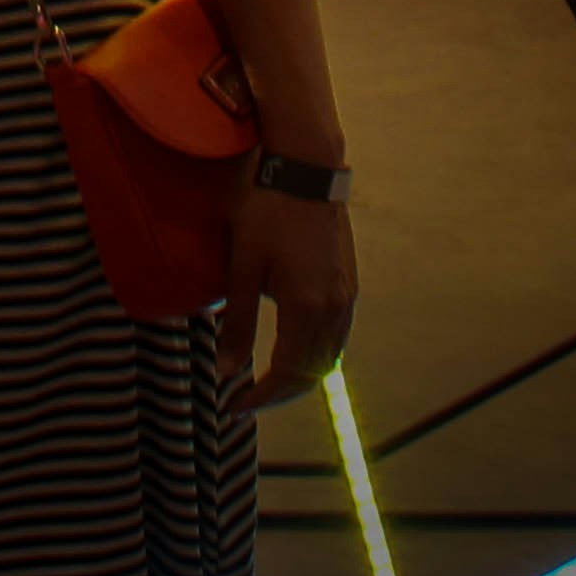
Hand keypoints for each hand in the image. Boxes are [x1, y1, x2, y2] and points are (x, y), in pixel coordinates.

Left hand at [217, 174, 356, 416]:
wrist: (307, 168)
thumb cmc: (268, 211)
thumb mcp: (243, 266)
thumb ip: (237, 322)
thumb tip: (225, 370)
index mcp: (307, 306)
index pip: (288, 373)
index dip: (261, 397)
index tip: (234, 407)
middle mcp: (335, 308)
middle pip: (313, 373)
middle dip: (280, 394)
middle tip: (247, 401)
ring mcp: (347, 296)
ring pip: (329, 358)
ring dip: (300, 377)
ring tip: (267, 382)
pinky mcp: (349, 284)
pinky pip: (337, 337)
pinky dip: (315, 355)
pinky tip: (294, 350)